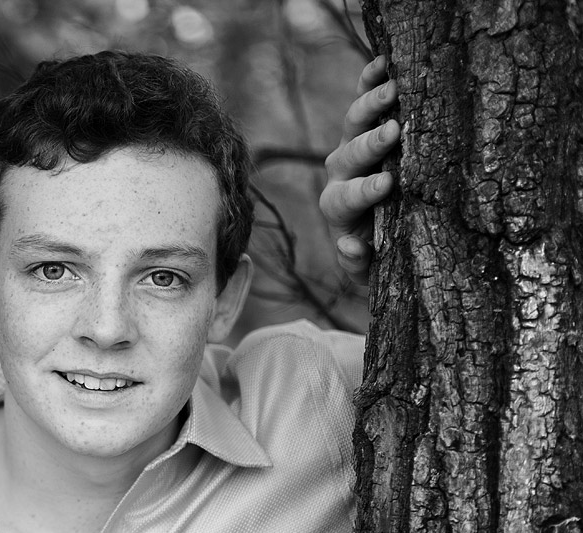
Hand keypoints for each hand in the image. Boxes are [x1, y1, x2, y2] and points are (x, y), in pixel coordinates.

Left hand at [320, 55, 400, 275]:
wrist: (373, 239)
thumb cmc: (376, 256)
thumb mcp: (369, 270)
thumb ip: (359, 264)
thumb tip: (350, 247)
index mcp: (339, 209)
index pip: (347, 199)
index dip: (364, 191)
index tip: (387, 183)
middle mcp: (339, 175)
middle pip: (347, 156)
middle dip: (369, 144)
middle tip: (392, 131)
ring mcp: (349, 149)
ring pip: (352, 125)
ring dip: (371, 106)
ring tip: (393, 88)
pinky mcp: (361, 130)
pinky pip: (361, 103)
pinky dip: (368, 83)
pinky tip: (382, 63)